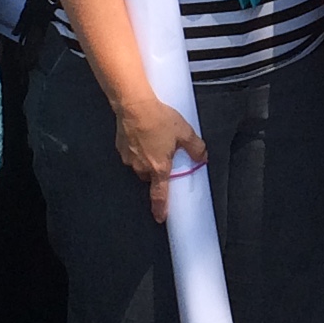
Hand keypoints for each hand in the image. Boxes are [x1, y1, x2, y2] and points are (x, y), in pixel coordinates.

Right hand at [112, 93, 206, 224]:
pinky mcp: (121, 148)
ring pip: (139, 166)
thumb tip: (202, 157)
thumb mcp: (185, 132)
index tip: (160, 217)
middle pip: (150, 177)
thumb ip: (196, 148)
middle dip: (157, 171)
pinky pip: (131, 154)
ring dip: (146, 159)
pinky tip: (143, 135)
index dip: (160, 208)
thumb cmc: (158, 118)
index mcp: (158, 167)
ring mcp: (129, 158)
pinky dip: (137, 148)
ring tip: (153, 141)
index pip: (159, 194)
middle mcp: (141, 166)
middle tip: (164, 157)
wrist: (133, 105)